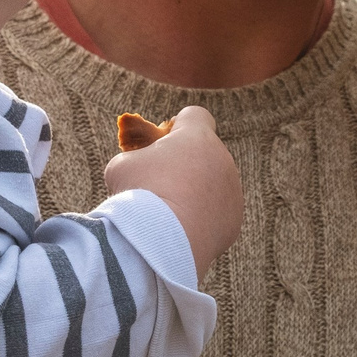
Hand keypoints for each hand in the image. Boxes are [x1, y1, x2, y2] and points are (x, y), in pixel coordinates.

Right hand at [104, 105, 241, 275]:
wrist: (161, 241)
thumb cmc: (139, 195)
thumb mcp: (121, 167)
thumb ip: (134, 159)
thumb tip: (136, 169)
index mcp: (197, 137)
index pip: (195, 116)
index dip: (179, 125)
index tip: (164, 142)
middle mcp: (223, 159)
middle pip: (205, 153)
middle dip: (187, 163)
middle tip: (161, 182)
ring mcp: (233, 190)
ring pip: (214, 184)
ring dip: (196, 192)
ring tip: (170, 212)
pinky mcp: (234, 220)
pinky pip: (217, 213)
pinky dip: (203, 219)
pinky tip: (182, 231)